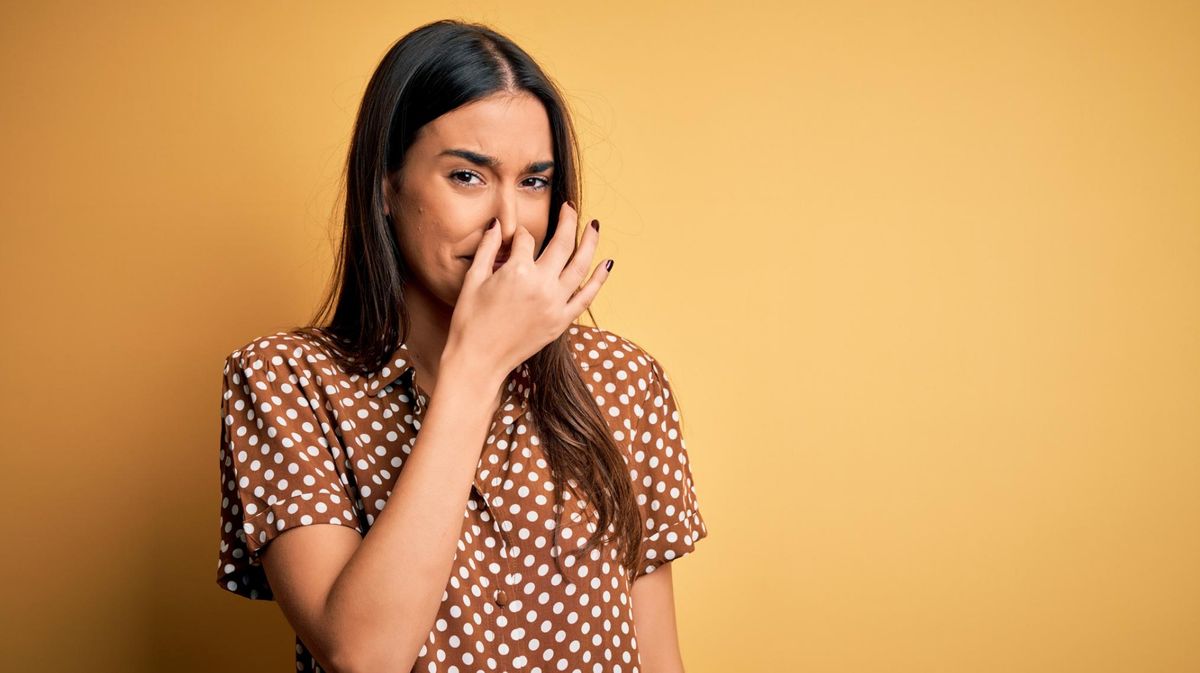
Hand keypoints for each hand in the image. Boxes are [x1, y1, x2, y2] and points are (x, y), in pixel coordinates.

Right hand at [445, 202, 610, 379]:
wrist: (478, 361)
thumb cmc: (470, 321)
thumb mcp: (473, 279)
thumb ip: (487, 248)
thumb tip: (496, 224)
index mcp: (517, 271)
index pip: (526, 240)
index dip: (519, 235)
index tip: (514, 237)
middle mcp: (541, 285)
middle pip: (562, 243)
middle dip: (567, 221)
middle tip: (570, 207)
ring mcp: (555, 304)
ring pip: (580, 265)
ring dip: (590, 242)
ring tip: (594, 225)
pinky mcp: (561, 321)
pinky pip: (587, 297)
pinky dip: (599, 280)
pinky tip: (607, 264)